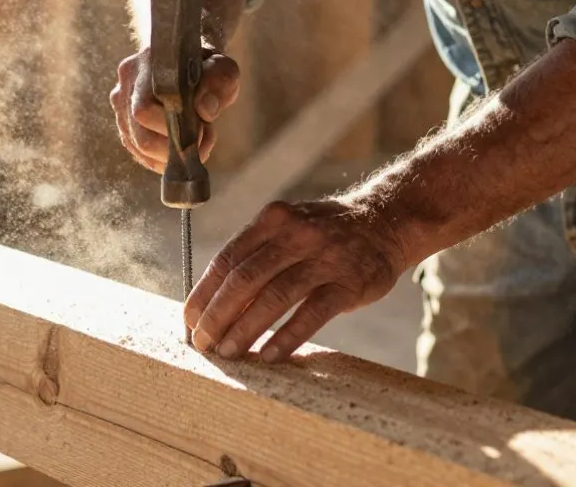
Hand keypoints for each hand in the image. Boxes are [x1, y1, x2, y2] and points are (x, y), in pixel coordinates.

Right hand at [109, 48, 239, 171]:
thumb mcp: (223, 68)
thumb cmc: (207, 67)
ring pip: (137, 146)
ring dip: (169, 154)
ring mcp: (121, 103)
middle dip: (173, 147)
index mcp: (147, 63)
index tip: (203, 130)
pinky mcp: (124, 122)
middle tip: (202, 141)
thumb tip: (204, 110)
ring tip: (195, 141)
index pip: (144, 108)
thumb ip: (218, 83)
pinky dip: (162, 157)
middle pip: (139, 134)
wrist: (188, 63)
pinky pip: (138, 152)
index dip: (172, 128)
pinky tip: (181, 146)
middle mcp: (127, 83)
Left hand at [184, 198, 407, 362]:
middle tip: (203, 344)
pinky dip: (287, 336)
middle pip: (245, 279)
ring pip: (275, 297)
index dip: (204, 293)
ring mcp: (326, 257)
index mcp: (273, 219)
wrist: (386, 222)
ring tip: (228, 353)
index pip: (227, 259)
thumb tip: (214, 302)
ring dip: (246, 329)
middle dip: (218, 316)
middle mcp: (297, 234)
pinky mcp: (350, 282)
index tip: (189, 321)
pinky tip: (270, 354)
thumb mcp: (289, 227)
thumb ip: (256, 255)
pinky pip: (312, 313)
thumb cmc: (325, 233)